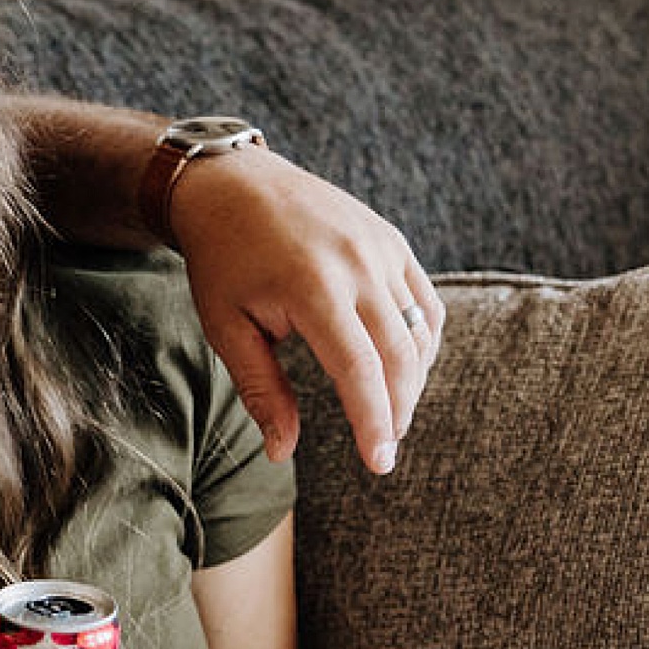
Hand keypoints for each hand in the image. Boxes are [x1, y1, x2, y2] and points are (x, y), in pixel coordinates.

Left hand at [165, 146, 441, 473]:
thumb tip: (282, 452)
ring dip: (412, 381)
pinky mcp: (393, 240)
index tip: (378, 464)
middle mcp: (359, 265)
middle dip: (398, 412)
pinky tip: (403, 369)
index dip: (373, 423)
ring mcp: (382, 248)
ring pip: (421, 332)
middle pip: (400, 357)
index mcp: (313, 287)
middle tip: (384, 450)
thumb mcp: (226, 327)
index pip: (361, 371)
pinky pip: (426, 302)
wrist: (234, 184)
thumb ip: (261, 390)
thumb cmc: (222, 260)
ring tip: (390, 415)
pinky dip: (423, 342)